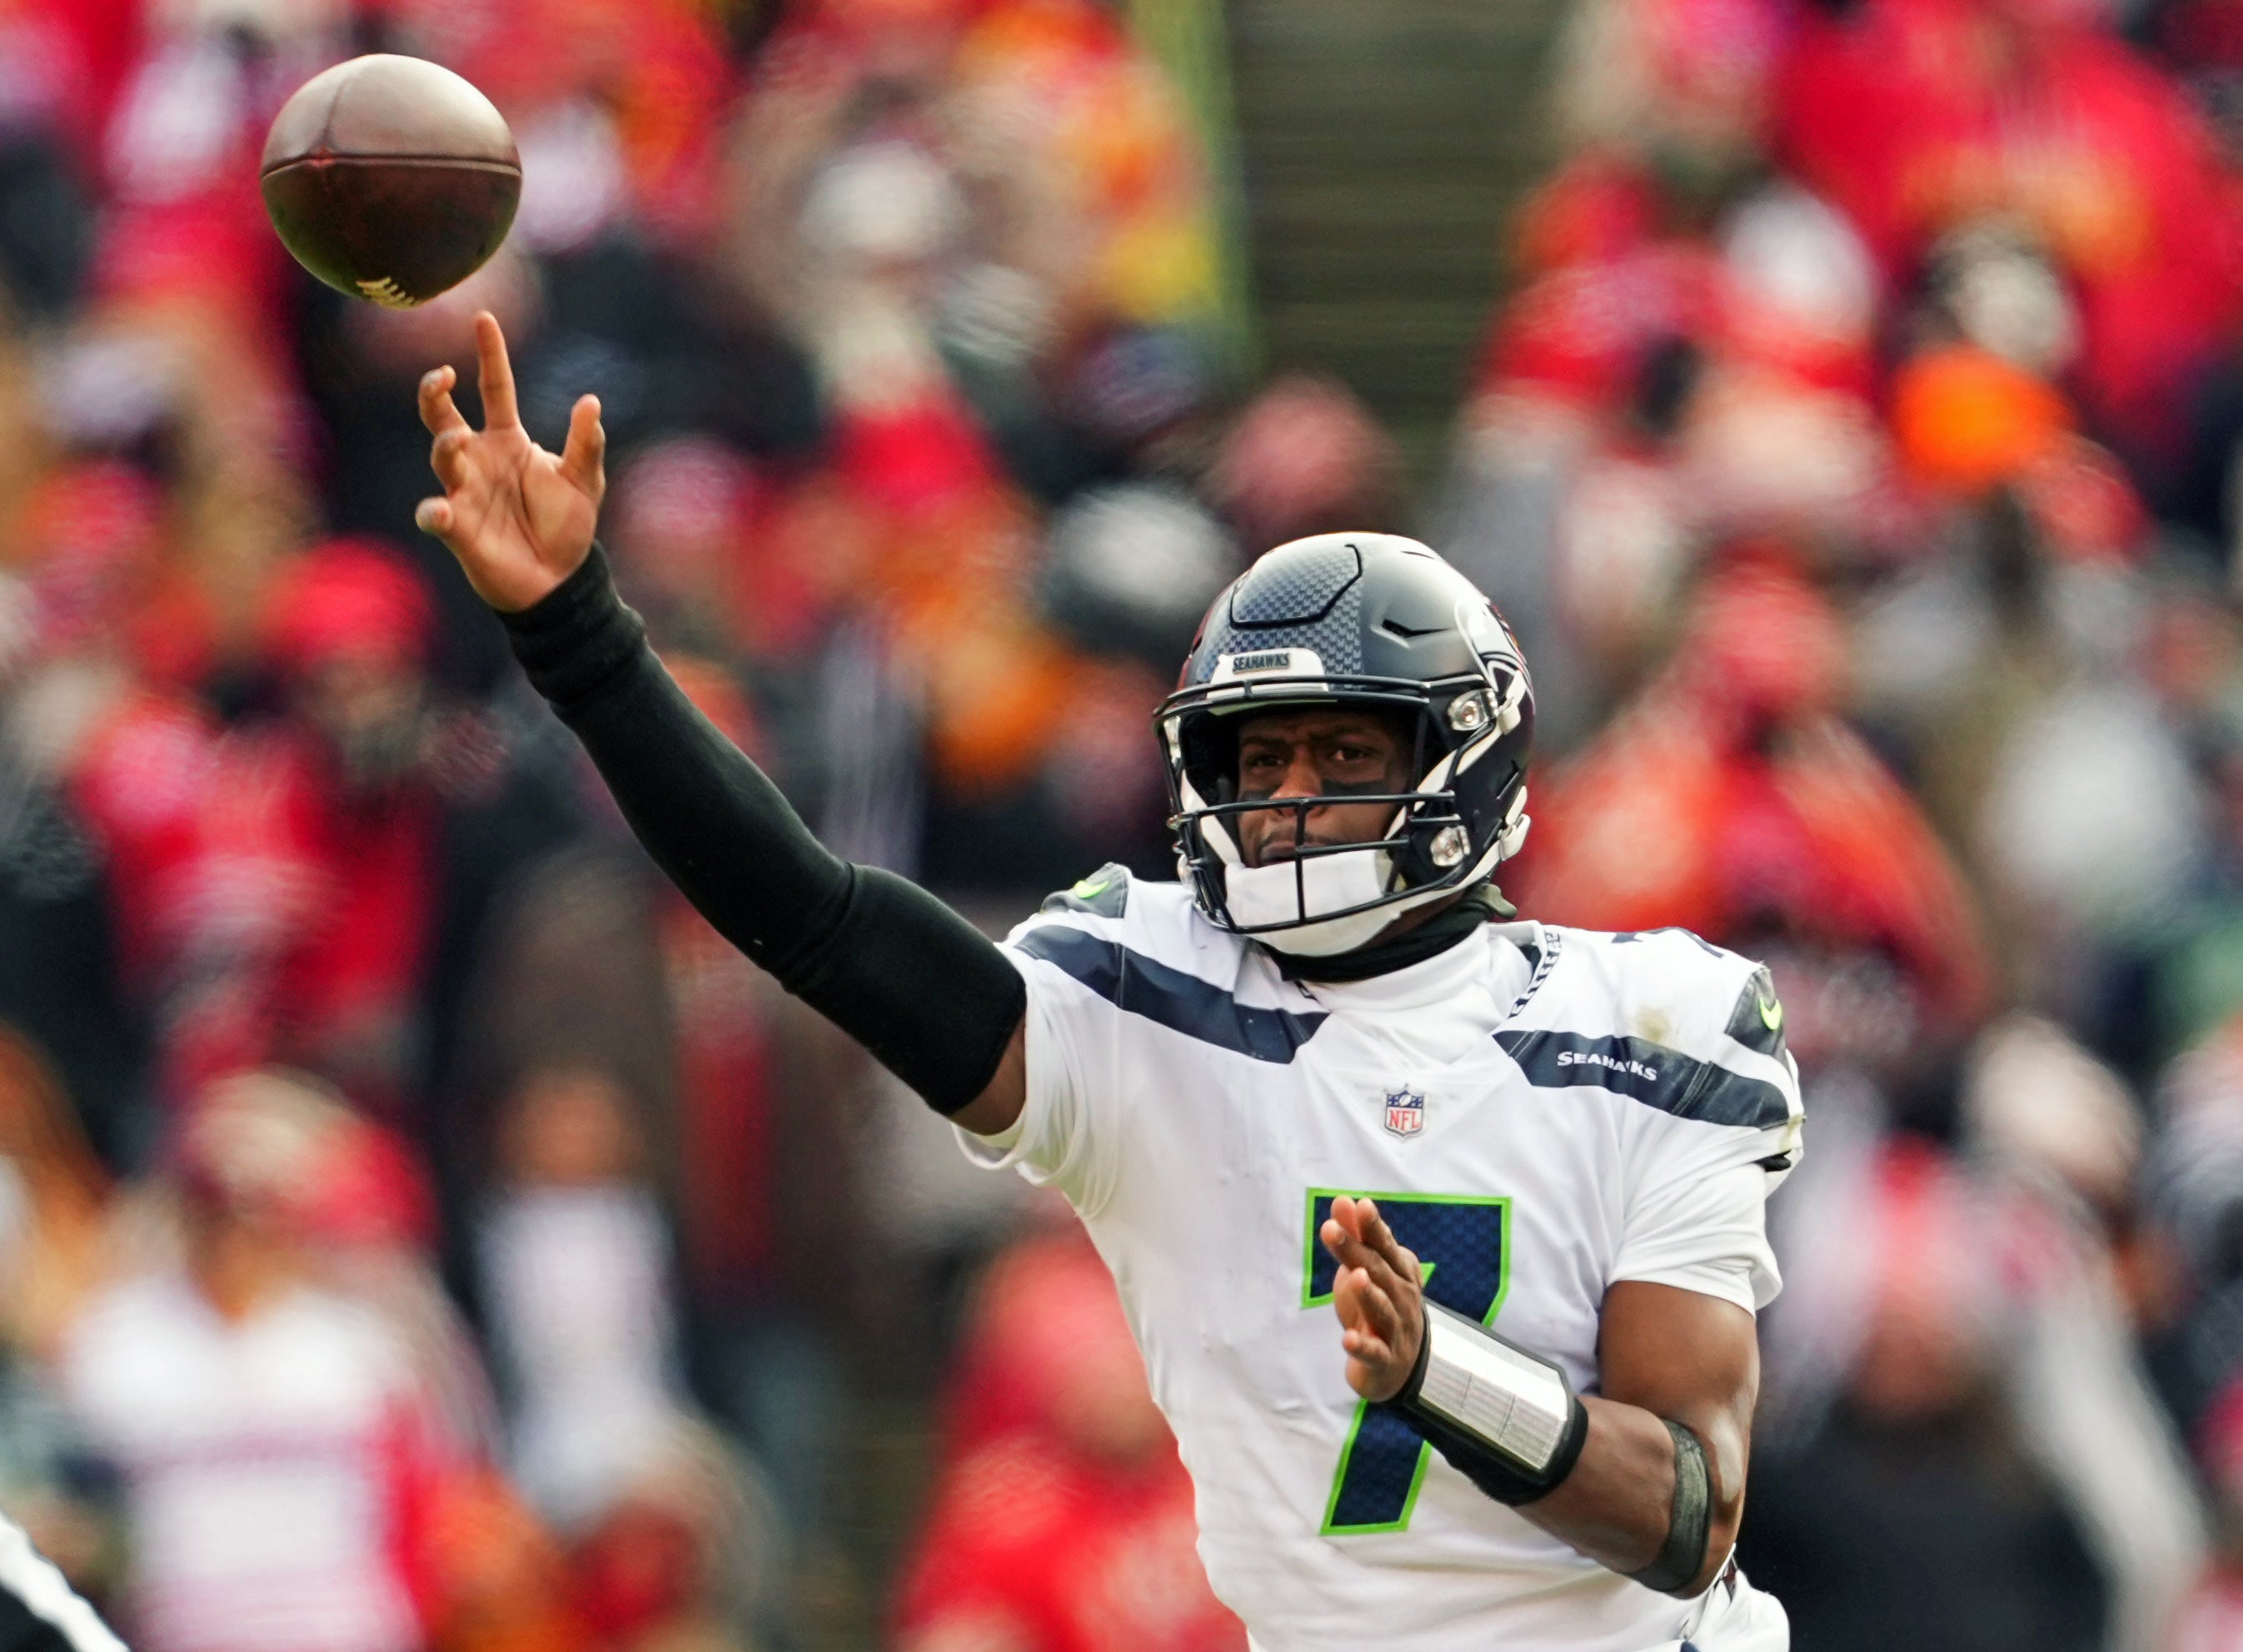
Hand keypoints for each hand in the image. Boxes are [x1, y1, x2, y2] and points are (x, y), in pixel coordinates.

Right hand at [415, 311, 604, 612]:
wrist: (559, 580)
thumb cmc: (567, 526)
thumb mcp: (584, 481)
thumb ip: (586, 444)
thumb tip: (591, 401)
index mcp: (509, 440)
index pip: (494, 389)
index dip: (490, 355)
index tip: (484, 318)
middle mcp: (479, 459)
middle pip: (444, 416)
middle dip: (434, 394)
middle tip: (442, 377)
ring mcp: (464, 491)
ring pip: (442, 458)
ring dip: (446, 446)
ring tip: (457, 440)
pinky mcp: (457, 528)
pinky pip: (436, 515)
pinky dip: (433, 512)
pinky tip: (439, 511)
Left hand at [1319, 1195, 1426, 1402]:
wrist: (1399, 1365)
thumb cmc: (1380, 1306)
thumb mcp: (1365, 1270)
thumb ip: (1355, 1236)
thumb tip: (1343, 1200)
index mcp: (1399, 1273)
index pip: (1385, 1247)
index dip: (1373, 1227)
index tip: (1362, 1205)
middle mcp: (1402, 1299)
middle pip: (1378, 1273)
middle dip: (1355, 1250)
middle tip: (1330, 1229)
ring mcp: (1396, 1331)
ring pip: (1383, 1311)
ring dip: (1369, 1295)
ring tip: (1355, 1277)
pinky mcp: (1384, 1360)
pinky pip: (1375, 1353)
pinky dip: (1363, 1347)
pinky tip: (1348, 1339)